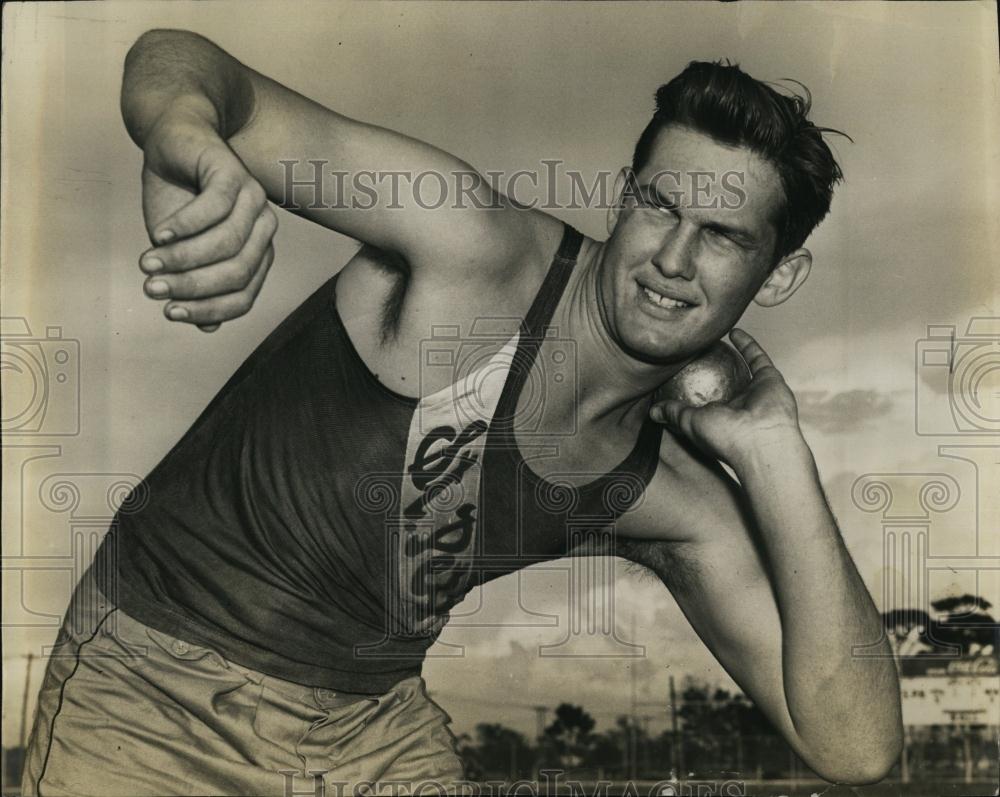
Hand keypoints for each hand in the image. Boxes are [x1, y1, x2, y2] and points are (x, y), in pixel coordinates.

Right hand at [138, 112, 276, 330]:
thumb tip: (207, 330)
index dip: (208, 310)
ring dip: (183, 259)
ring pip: (227, 245)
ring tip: (148, 263)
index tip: (170, 314)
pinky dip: (184, 227)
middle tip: (152, 289)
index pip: (243, 296)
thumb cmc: (178, 197)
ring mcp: (254, 200)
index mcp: (256, 253)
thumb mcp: (181, 249)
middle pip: (237, 273)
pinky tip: (159, 235)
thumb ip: (194, 283)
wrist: (171, 140)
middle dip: (191, 287)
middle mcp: (263, 229)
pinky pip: (214, 209)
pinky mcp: (234, 173)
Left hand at [650, 328, 801, 470]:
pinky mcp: (770, 380)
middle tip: (695, 352)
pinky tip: (731, 331)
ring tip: (713, 339)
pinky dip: (747, 343)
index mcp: (719, 420)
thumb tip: (653, 412)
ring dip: (728, 354)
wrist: (762, 440)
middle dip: (711, 371)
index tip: (677, 375)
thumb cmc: (725, 437)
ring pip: (741, 368)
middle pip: (723, 385)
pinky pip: (757, 357)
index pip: (702, 403)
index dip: (691, 391)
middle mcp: (738, 407)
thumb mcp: (690, 423)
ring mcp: (755, 393)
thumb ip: (674, 413)